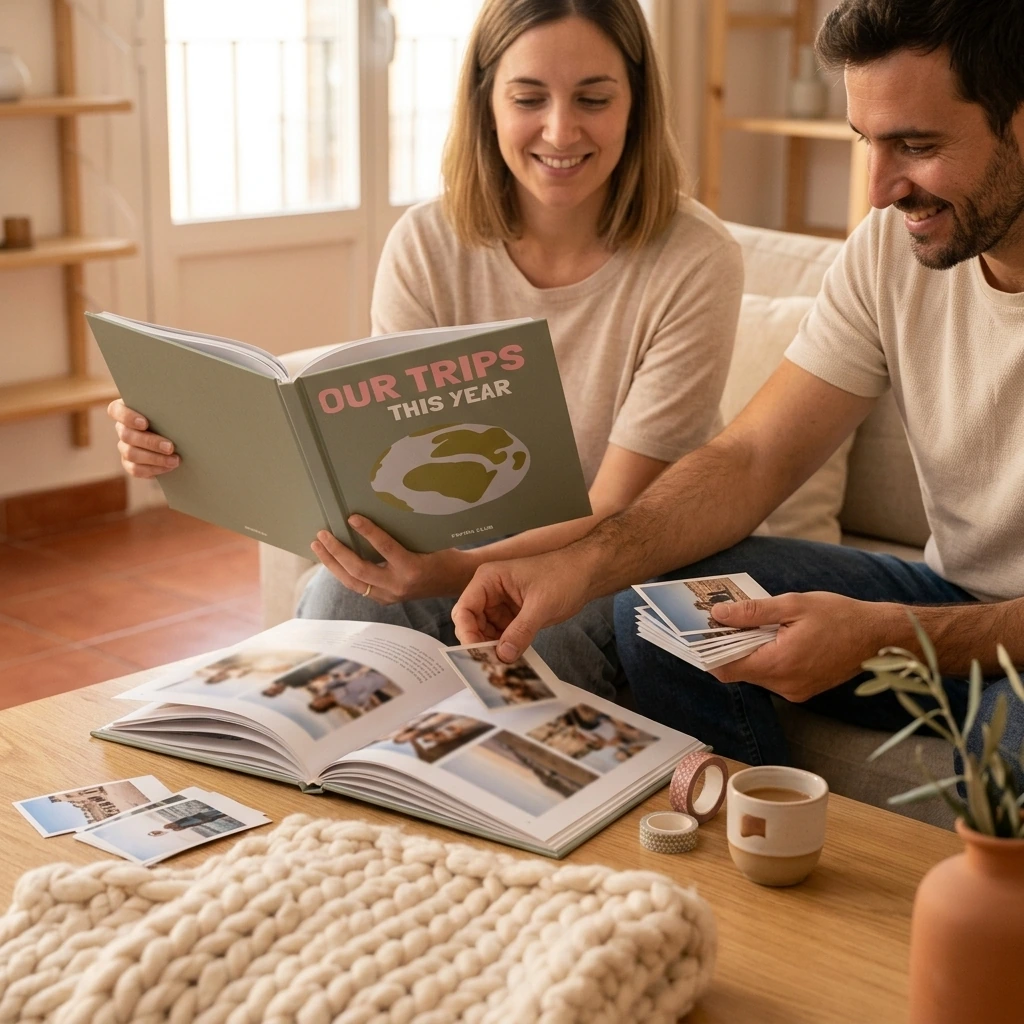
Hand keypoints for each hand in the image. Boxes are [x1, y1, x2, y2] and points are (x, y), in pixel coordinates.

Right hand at [107, 399, 179, 477]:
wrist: (178, 438)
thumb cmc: (175, 416)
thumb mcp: (172, 409)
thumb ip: (169, 408)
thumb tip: (180, 411)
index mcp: (127, 410)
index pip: (116, 410)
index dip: (127, 417)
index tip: (144, 423)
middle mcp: (122, 428)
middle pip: (127, 435)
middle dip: (150, 442)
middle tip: (170, 447)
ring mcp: (124, 447)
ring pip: (131, 454)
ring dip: (155, 458)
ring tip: (175, 460)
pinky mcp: (130, 463)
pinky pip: (136, 469)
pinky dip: (154, 469)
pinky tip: (169, 467)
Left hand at [311, 515, 474, 604]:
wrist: (456, 580)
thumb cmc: (444, 555)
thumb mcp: (429, 541)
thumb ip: (403, 534)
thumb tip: (376, 516)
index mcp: (412, 568)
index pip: (385, 548)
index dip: (368, 532)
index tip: (352, 517)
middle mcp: (398, 585)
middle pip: (359, 570)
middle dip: (337, 552)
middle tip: (322, 535)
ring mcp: (390, 595)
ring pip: (353, 582)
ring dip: (333, 564)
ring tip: (319, 547)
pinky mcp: (386, 599)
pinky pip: (358, 586)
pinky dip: (343, 572)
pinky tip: (332, 560)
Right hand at [452, 550, 592, 659]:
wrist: (586, 573)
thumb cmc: (563, 575)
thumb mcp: (541, 604)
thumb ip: (521, 631)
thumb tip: (503, 655)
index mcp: (488, 579)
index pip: (464, 609)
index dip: (467, 633)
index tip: (477, 653)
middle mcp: (489, 592)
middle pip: (471, 624)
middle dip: (479, 644)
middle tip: (491, 664)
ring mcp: (500, 605)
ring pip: (485, 633)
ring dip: (492, 649)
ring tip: (503, 665)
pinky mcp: (512, 616)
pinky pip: (501, 636)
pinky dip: (505, 649)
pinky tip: (512, 659)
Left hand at [709, 591, 893, 700]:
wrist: (880, 637)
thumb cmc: (840, 617)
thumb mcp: (793, 604)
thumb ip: (753, 612)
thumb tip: (719, 615)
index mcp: (779, 664)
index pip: (726, 668)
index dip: (709, 652)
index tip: (699, 634)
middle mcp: (784, 685)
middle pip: (740, 670)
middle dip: (728, 647)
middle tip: (721, 620)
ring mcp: (795, 691)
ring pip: (756, 673)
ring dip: (748, 651)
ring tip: (749, 624)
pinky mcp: (802, 689)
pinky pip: (773, 675)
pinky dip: (766, 657)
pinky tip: (771, 635)